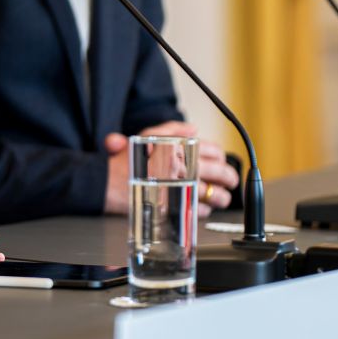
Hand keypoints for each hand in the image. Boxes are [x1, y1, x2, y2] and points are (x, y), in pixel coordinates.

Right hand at [104, 123, 243, 216]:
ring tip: (220, 197)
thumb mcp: (146, 136)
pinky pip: (201, 210)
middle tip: (229, 182)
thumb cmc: (127, 162)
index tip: (221, 162)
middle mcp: (183, 167)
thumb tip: (194, 129)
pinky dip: (204, 209)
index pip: (214, 151)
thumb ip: (172, 129)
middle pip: (221, 172)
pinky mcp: (177, 207)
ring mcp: (181, 188)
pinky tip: (201, 207)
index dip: (221, 158)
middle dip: (229, 178)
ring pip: (215, 193)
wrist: (108, 184)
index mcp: (179, 148)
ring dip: (221, 196)